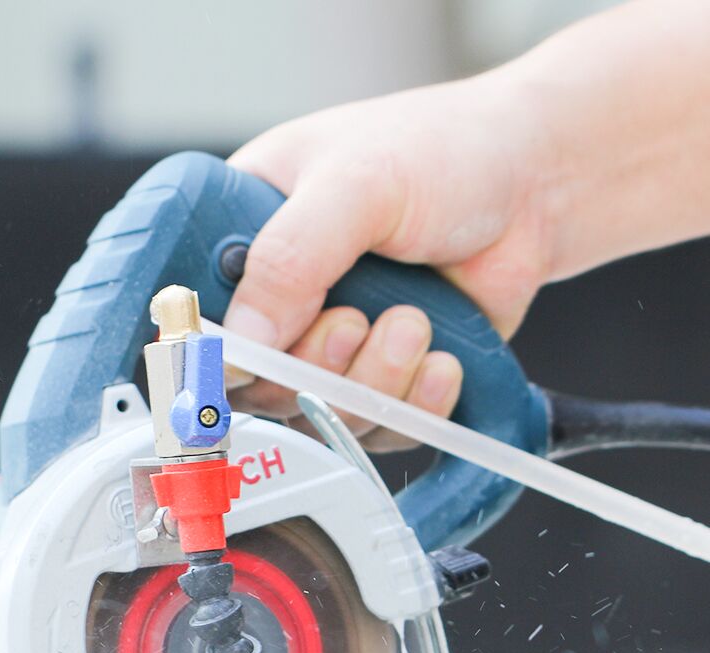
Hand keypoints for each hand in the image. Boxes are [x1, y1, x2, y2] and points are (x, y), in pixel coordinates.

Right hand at [224, 73, 550, 449]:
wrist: (534, 183)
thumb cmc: (443, 152)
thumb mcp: (356, 183)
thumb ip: (291, 257)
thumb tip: (241, 339)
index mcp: (243, 238)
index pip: (191, 318)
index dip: (206, 355)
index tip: (243, 362)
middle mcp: (279, 299)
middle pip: (255, 386)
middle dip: (312, 369)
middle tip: (353, 321)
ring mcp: (331, 344)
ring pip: (320, 413)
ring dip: (372, 382)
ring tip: (414, 322)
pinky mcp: (383, 379)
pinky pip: (380, 428)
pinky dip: (413, 405)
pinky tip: (439, 361)